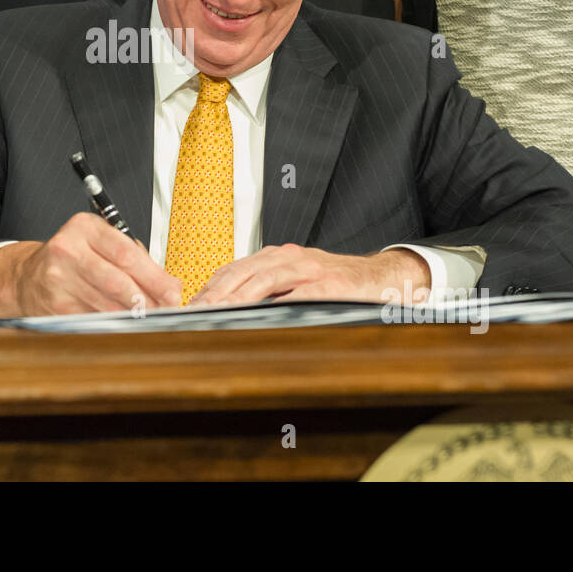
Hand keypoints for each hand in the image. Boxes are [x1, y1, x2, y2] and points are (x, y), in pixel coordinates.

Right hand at [0, 212, 182, 317]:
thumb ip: (133, 257)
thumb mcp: (98, 242)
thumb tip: (168, 284)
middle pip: (118, 281)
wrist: (28, 276)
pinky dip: (114, 324)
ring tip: (150, 317)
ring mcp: (59, 279)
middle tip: (166, 308)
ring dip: (134, 315)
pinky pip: (94, 318)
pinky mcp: (55, 305)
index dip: (154, 276)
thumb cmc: (72, 257)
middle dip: (148, 299)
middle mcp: (68, 250)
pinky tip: (125, 324)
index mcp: (85, 228)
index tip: (172, 290)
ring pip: (107, 304)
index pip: (126, 253)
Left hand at [187, 244, 431, 306]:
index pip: (234, 270)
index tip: (191, 306)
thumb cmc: (335, 283)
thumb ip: (267, 290)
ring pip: (266, 279)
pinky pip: (301, 294)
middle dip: (216, 292)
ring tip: (220, 311)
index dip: (211, 287)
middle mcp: (290, 258)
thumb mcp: (296, 281)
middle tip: (196, 311)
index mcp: (278, 257)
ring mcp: (310, 270)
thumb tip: (228, 310)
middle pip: (243, 272)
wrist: (381, 277)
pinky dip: (281, 303)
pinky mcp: (330, 285)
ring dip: (240, 297)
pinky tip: (265, 315)